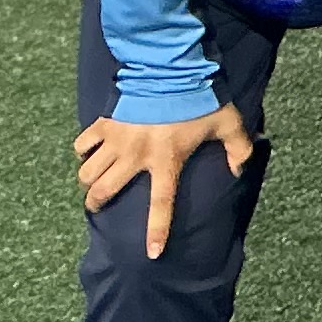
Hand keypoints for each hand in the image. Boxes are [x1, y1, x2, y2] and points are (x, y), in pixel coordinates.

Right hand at [77, 105, 254, 259]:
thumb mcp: (227, 123)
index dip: (156, 230)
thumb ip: (238, 148)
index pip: (161, 204)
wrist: (171, 68)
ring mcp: (116, 140)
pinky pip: (82, 143)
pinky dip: (82, 150)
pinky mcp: (105, 122)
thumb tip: (239, 169)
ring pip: (88, 171)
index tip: (150, 253)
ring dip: (87, 180)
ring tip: (91, 182)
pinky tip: (88, 152)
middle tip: (96, 206)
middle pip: (103, 190)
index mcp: (166, 161)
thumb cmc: (201, 99)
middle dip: (95, 204)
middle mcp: (135, 156)